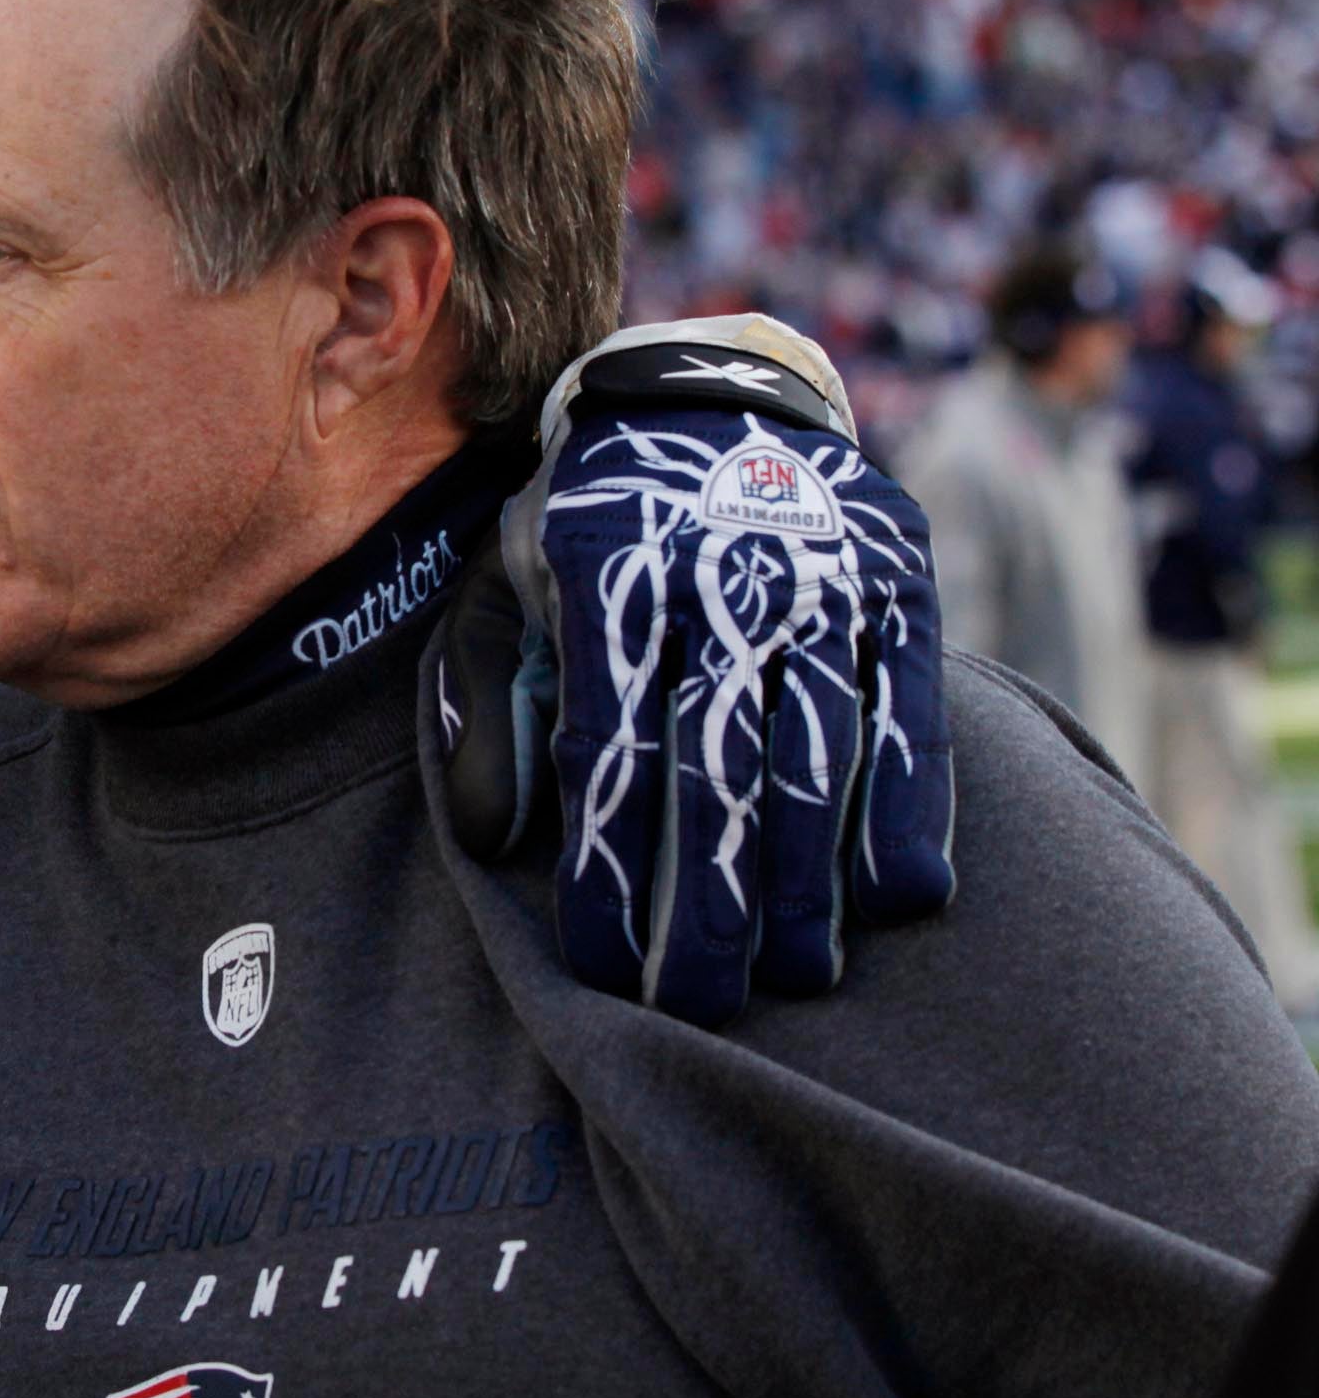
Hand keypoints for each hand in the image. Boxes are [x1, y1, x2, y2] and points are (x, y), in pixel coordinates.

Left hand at [441, 320, 956, 1024]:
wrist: (705, 394)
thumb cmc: (588, 526)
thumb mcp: (506, 583)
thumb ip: (487, 700)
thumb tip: (492, 840)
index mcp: (608, 566)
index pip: (610, 742)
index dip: (610, 863)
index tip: (605, 965)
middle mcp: (720, 568)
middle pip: (717, 761)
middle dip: (710, 898)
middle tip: (699, 1003)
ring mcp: (820, 572)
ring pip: (819, 746)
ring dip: (810, 875)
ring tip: (794, 977)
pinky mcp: (901, 579)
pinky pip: (910, 707)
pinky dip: (908, 804)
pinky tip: (897, 897)